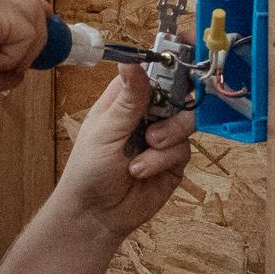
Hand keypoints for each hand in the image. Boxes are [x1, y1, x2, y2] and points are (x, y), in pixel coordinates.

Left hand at [49, 64, 194, 238]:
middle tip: (164, 112)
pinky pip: (183, 150)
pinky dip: (162, 160)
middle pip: (178, 94)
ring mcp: (163, 137)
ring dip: (166, 136)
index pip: (151, 71)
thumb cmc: (88, 171)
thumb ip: (128, 98)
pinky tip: (141, 171)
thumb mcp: (106, 130)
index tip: (183, 58)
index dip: (168, 63)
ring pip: (186, 121)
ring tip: (145, 149)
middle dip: (174, 105)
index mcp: (125, 99)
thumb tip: (132, 60)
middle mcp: (147, 115)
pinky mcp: (173, 161)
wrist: (96, 215)